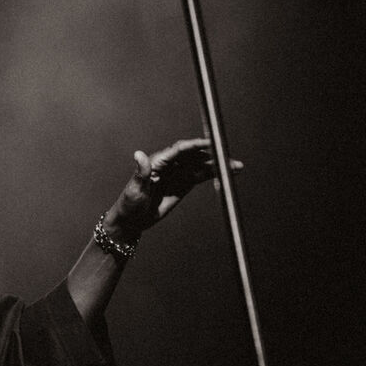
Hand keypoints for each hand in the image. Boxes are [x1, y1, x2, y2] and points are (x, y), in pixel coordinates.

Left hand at [109, 138, 241, 234]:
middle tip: (229, 158)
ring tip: (235, 166)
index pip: (180, 150)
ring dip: (217, 165)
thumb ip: (141, 173)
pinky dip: (213, 175)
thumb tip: (139, 154)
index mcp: (157, 162)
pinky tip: (226, 174)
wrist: (132, 221)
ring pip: (200, 166)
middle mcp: (169, 165)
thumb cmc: (129, 204)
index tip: (211, 144)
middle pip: (194, 156)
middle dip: (212, 155)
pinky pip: (200, 177)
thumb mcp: (135, 190)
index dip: (196, 145)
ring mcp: (177, 174)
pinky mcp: (182, 185)